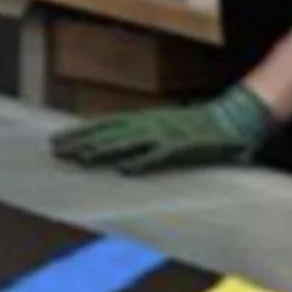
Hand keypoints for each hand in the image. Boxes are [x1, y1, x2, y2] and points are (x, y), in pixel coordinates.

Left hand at [51, 84, 276, 174]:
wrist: (236, 120)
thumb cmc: (201, 130)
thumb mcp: (166, 130)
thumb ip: (143, 141)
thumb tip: (116, 154)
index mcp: (146, 120)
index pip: (107, 125)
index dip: (80, 132)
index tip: (57, 140)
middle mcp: (152, 125)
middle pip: (110, 133)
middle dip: (81, 141)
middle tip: (54, 150)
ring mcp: (168, 135)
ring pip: (129, 143)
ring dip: (104, 151)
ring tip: (79, 159)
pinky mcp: (186, 148)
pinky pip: (161, 157)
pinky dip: (144, 162)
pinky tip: (125, 171)